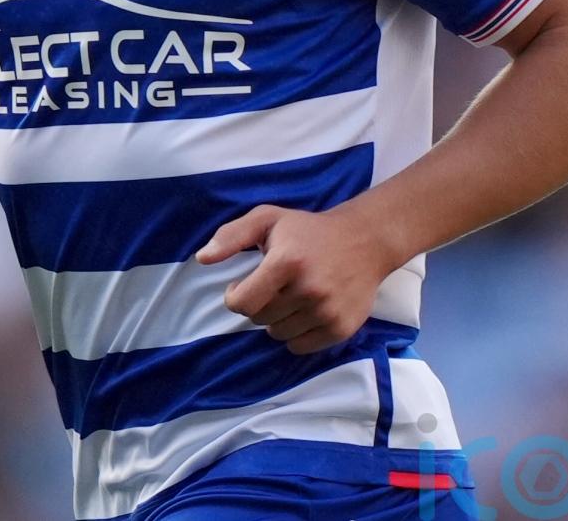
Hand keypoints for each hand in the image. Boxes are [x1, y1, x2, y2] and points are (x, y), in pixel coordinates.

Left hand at [196, 204, 399, 354]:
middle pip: (260, 319)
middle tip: (274, 287)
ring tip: (292, 297)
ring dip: (278, 320)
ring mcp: (328, 311)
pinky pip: (301, 347)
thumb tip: (202, 258)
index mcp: (287, 262)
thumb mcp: (268, 219)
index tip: (242, 286)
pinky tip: (306, 311)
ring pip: (278, 335)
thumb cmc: (309, 230)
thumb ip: (231, 236)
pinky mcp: (342, 328)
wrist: (366, 240)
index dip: (235, 297)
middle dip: (259, 305)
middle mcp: (309, 289)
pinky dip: (297, 334)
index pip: (243, 303)